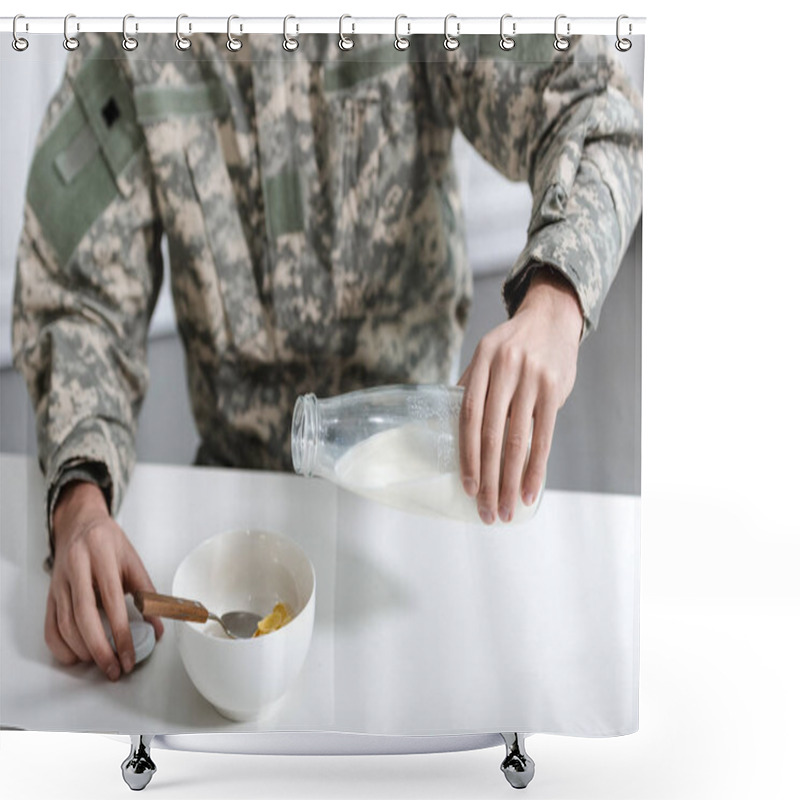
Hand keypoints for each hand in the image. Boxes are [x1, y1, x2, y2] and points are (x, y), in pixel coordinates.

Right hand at [46, 481, 163, 678]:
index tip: (130, 654)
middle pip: (84, 616)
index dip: (122, 632)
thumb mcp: (132, 560)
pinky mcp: (49, 594)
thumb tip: (158, 627)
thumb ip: (148, 593)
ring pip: (65, 624)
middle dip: (100, 649)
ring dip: (83, 650)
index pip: (112, 600)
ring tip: (103, 662)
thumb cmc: (109, 542)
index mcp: (101, 555)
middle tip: (115, 668)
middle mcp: (76, 568)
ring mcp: (59, 582)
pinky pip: (50, 626)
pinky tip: (77, 656)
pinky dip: (62, 647)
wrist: (79, 524)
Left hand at [458, 269, 582, 523]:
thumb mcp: (485, 356)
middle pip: (492, 434)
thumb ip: (470, 388)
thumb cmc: (512, 345)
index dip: (468, 455)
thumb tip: (450, 431)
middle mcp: (506, 369)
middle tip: (487, 511)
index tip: (468, 487)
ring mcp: (532, 378)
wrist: (551, 318)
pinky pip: (545, 436)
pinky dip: (536, 467)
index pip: (469, 417)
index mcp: (482, 363)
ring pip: (518, 440)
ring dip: (511, 480)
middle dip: (488, 478)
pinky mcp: (555, 389)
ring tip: (506, 509)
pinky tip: (530, 490)